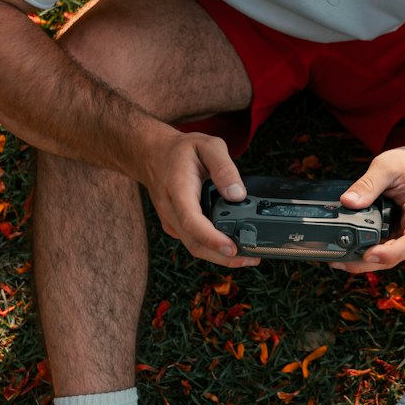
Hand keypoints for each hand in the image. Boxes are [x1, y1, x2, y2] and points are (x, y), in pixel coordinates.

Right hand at [139, 127, 260, 267]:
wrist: (152, 155)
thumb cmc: (181, 151)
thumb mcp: (207, 145)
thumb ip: (224, 167)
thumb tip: (238, 195)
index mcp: (178, 189)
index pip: (192, 220)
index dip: (212, 238)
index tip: (231, 247)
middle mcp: (171, 210)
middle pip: (195, 243)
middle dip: (223, 256)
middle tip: (251, 258)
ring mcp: (171, 220)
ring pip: (194, 247)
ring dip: (220, 257)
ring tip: (248, 257)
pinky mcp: (175, 226)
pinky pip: (193, 242)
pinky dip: (212, 248)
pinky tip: (232, 246)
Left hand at [336, 147, 404, 273]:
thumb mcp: (388, 166)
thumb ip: (368, 184)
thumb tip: (347, 202)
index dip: (390, 253)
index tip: (368, 253)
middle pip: (396, 257)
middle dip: (367, 262)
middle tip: (339, 261)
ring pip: (386, 257)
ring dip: (361, 261)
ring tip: (335, 259)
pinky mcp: (396, 235)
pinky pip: (381, 249)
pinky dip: (363, 252)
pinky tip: (344, 251)